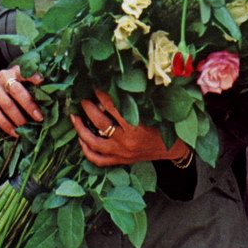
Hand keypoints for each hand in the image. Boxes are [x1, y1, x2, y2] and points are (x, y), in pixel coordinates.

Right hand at [0, 65, 43, 136]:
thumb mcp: (16, 83)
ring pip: (7, 105)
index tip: (41, 80)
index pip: (23, 71)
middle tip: (39, 118)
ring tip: (27, 128)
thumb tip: (48, 103)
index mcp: (14, 72)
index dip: (32, 75)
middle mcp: (3, 77)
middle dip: (29, 105)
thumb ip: (29, 87)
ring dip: (19, 119)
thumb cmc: (6, 89)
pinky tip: (14, 132)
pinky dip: (6, 125)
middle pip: (16, 91)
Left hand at [71, 89, 188, 166]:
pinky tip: (81, 140)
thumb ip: (131, 103)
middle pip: (100, 123)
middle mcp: (126, 141)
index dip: (102, 95)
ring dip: (81, 130)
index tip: (95, 86)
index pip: (113, 107)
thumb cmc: (162, 126)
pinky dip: (86, 150)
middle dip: (88, 108)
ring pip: (94, 143)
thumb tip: (111, 89)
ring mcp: (121, 153)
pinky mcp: (120, 161)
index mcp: (136, 127)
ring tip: (75, 118)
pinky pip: (98, 160)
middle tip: (83, 99)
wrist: (172, 148)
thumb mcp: (149, 112)